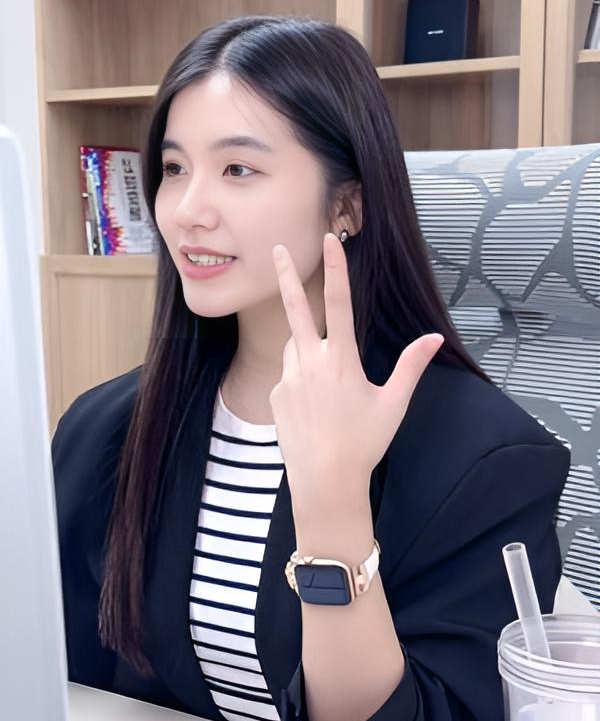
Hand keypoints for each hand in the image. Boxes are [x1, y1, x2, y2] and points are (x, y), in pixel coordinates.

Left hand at [269, 232, 443, 502]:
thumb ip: (411, 366)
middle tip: (276, 248)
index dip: (337, 268)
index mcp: (342, 360)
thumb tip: (434, 338)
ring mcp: (288, 378)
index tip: (331, 240)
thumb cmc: (364, 442)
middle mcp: (310, 362)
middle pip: (297, 309)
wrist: (324, 480)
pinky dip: (299, 377)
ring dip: (306, 345)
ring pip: (295, 346)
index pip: (341, 303)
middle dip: (286, 274)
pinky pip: (287, 374)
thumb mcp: (394, 404)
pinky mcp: (275, 395)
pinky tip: (313, 405)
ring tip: (327, 381)